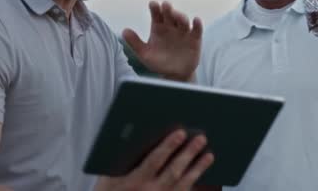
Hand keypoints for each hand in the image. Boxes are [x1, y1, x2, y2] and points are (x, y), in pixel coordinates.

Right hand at [94, 130, 214, 190]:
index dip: (169, 146)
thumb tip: (139, 135)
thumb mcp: (109, 177)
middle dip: (188, 153)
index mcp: (134, 182)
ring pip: (183, 185)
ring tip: (209, 154)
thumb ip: (123, 159)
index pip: (154, 161)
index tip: (180, 132)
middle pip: (174, 171)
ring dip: (198, 169)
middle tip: (201, 138)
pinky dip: (195, 185)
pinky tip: (203, 175)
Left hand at [122, 1, 202, 80]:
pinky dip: (197, 24)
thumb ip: (135, 42)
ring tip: (177, 15)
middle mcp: (171, 26)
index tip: (153, 4)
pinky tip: (196, 20)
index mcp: (158, 27)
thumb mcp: (145, 54)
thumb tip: (124, 31)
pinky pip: (197, 30)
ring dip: (180, 16)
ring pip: (183, 20)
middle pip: (170, 15)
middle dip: (168, 9)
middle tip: (165, 5)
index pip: (156, 14)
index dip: (155, 8)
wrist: (174, 75)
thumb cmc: (158, 63)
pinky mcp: (194, 39)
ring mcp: (183, 32)